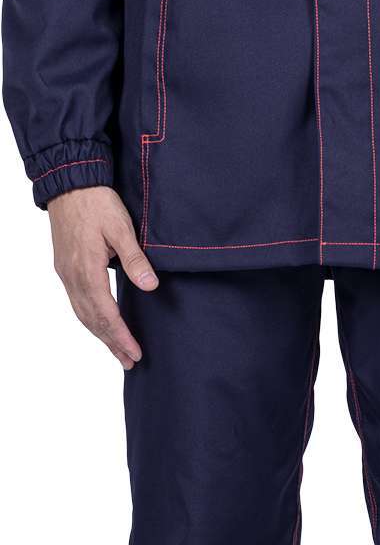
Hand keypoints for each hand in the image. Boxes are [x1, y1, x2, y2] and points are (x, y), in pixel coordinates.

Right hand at [48, 186, 157, 368]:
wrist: (69, 183)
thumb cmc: (96, 202)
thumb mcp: (121, 228)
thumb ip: (135, 259)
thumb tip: (150, 287)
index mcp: (87, 270)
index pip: (106, 313)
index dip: (121, 336)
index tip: (135, 352)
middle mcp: (72, 276)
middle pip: (92, 320)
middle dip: (111, 342)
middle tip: (129, 361)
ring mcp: (66, 273)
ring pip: (82, 313)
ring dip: (99, 334)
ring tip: (116, 350)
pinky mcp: (65, 267)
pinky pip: (76, 301)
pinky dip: (89, 318)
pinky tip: (99, 323)